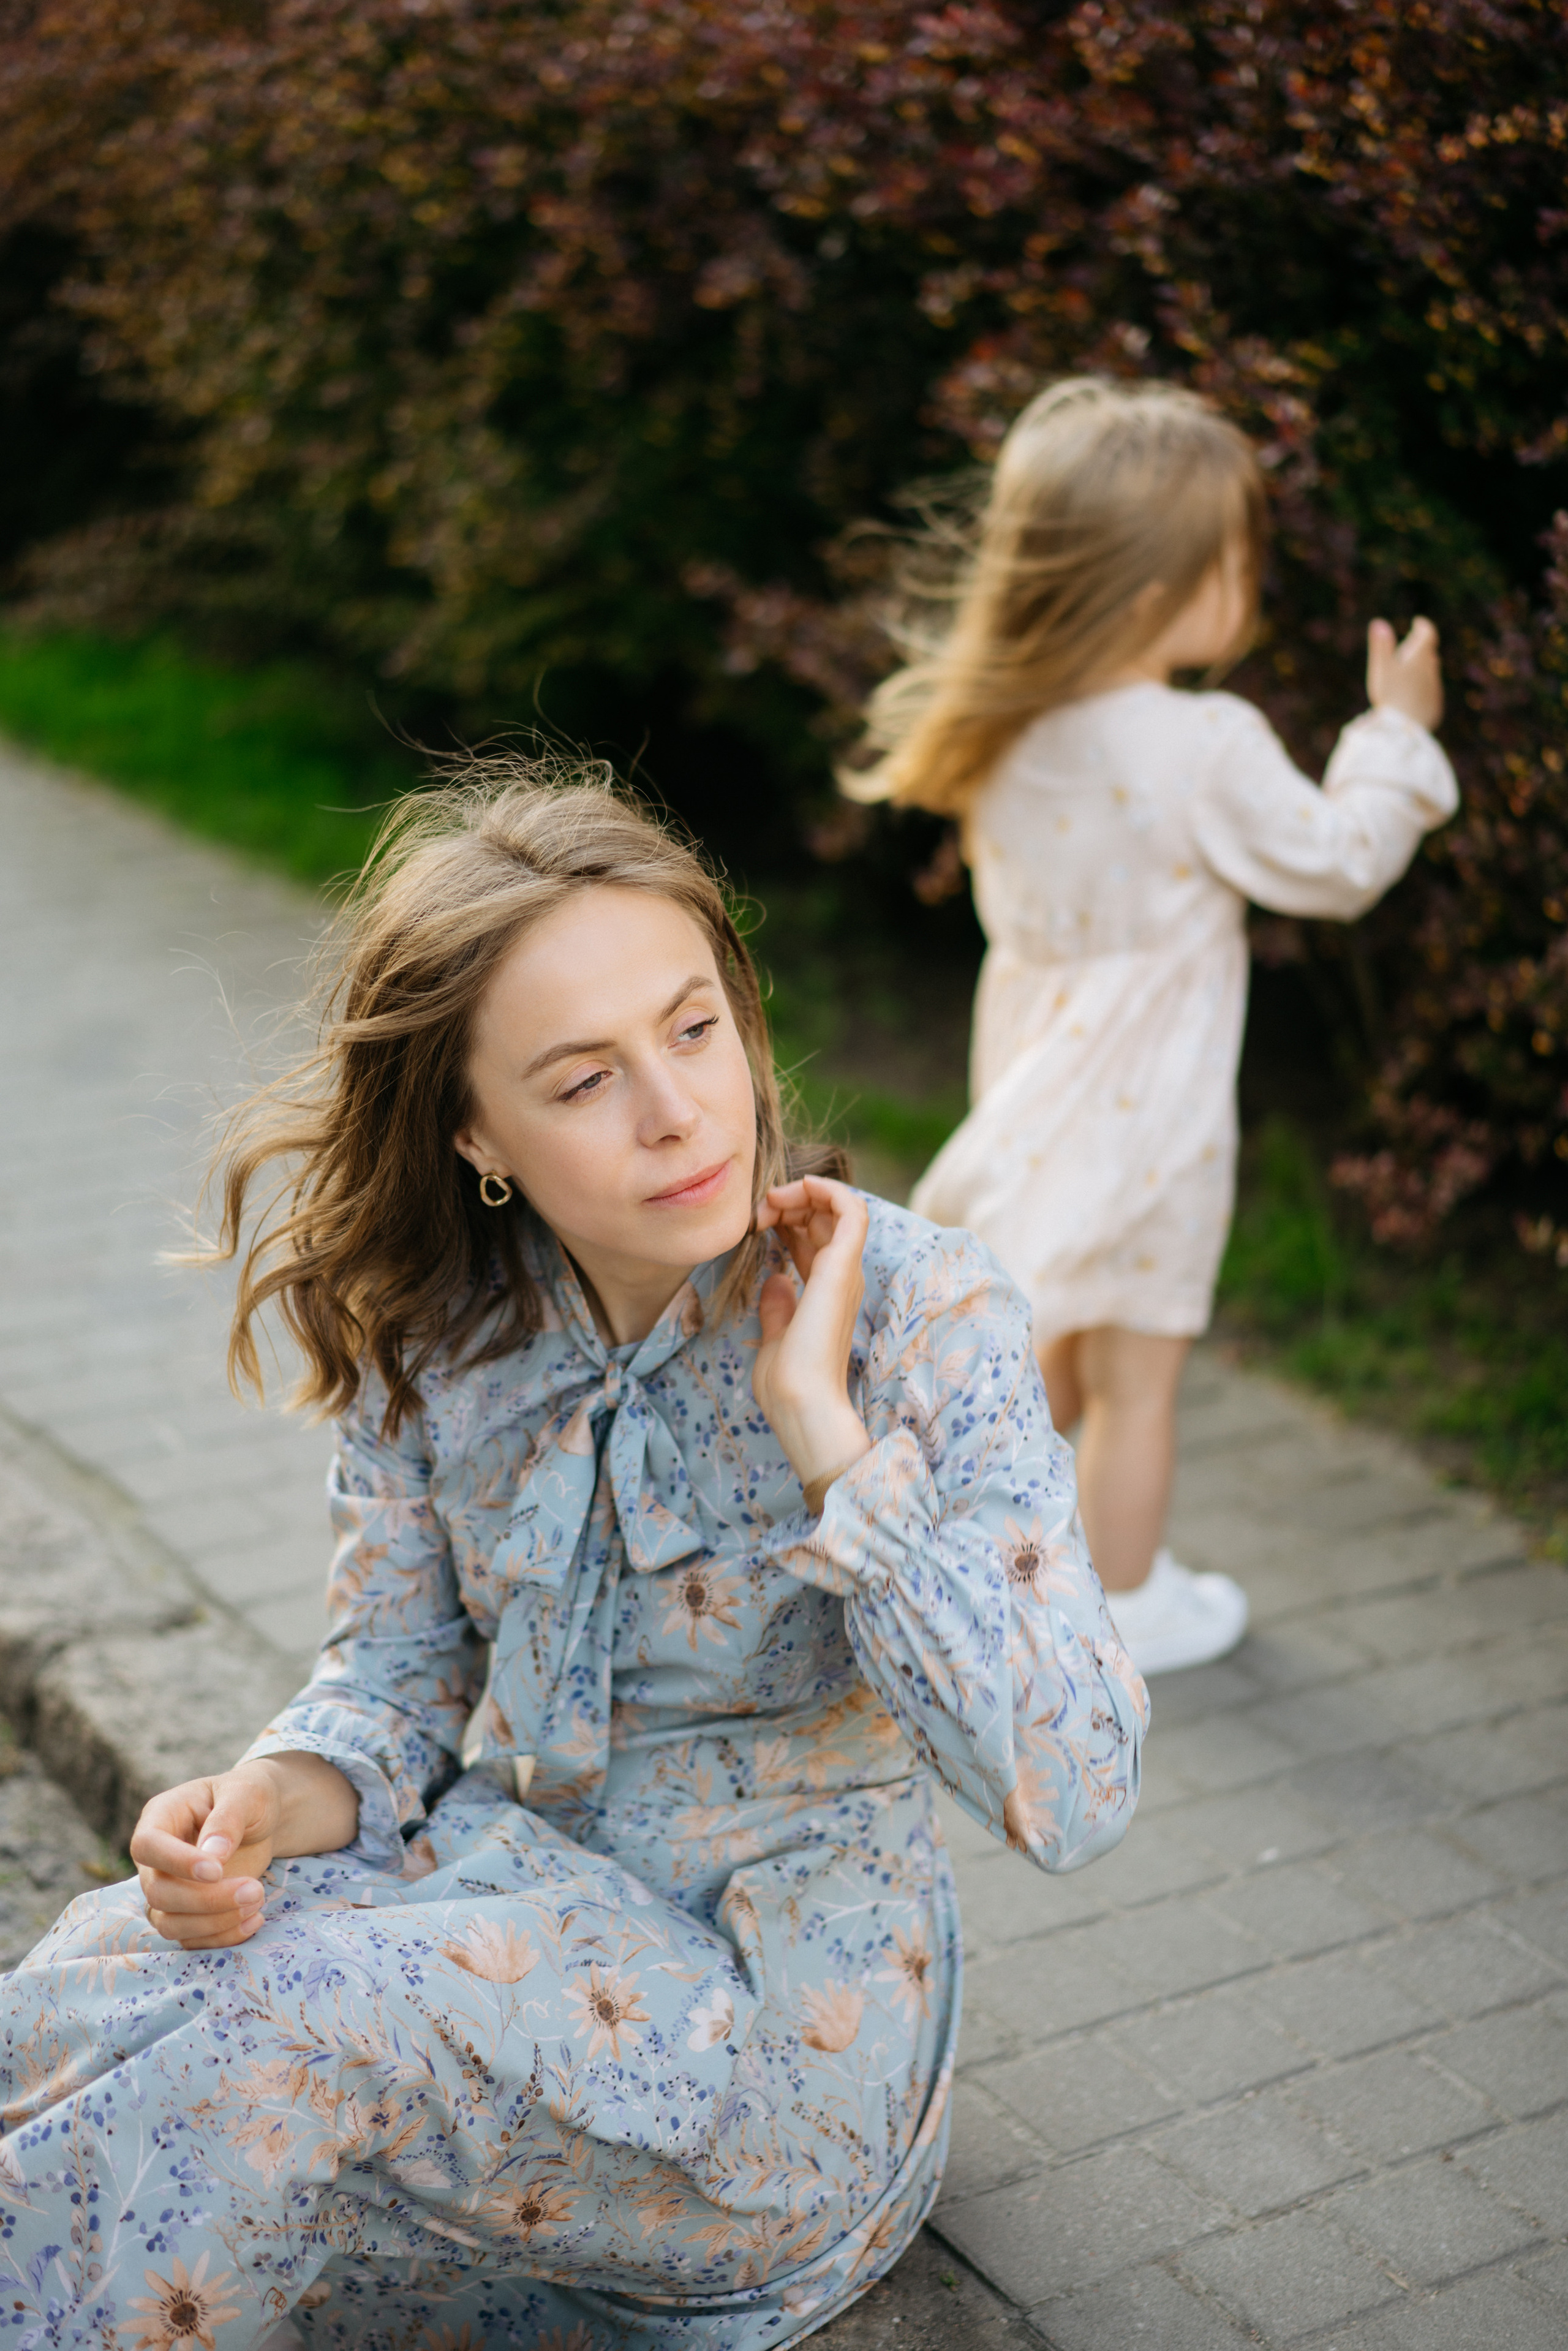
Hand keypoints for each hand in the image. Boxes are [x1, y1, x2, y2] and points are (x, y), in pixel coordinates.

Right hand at [130, 1763, 281, 1948]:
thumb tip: (213, 1855)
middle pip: (157, 1892)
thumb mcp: (246, 1793)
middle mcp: (156, 1858)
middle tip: (255, 1890)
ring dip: (214, 1923)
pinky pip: (191, 1938)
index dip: (176, 1863)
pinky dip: (221, 1937)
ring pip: (169, 1923)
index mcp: (161, 1817)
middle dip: (206, 1900)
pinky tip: (255, 1919)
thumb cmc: (249, 1797)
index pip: (147, 1845)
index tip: (217, 1871)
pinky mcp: (186, 1912)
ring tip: (257, 1901)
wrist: (261, 1818)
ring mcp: (168, 1888)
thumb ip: (228, 1818)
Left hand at [752, 1175, 871, 1496]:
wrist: (801, 1403)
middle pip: (826, 1218)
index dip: (787, 1220)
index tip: (756, 1225)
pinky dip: (826, 1189)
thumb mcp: (775, 1338)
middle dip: (791, 1201)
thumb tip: (775, 1280)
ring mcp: (846, 1271)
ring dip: (805, 1192)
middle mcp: (842, 1278)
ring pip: (841, 1206)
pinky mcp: (843, 1266)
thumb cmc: (787, 1384)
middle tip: (759, 1210)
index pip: (815, 1239)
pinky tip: (795, 1189)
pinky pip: (851, 1209)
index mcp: (826, 1293)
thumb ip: (777, 1308)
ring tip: (770, 1201)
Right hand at [1367, 615, 1442, 730]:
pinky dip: (1423, 688)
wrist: (1404, 729)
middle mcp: (1431, 672)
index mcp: (1420, 658)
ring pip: (1431, 674)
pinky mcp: (1434, 707)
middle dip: (1421, 648)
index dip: (1423, 626)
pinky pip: (1430, 692)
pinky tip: (1414, 695)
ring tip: (1412, 669)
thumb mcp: (1381, 668)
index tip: (1418, 622)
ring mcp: (1434, 690)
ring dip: (1423, 668)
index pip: (1428, 634)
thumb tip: (1379, 623)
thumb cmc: (1390, 695)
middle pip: (1429, 654)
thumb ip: (1381, 646)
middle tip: (1412, 645)